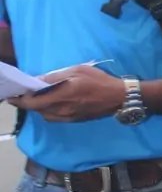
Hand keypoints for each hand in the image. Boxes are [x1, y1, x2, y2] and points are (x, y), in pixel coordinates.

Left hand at [11, 66, 125, 122]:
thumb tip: (37, 80)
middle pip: (37, 110)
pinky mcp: (74, 120)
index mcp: (61, 97)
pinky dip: (48, 110)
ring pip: (45, 115)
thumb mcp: (77, 71)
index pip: (32, 102)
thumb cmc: (99, 80)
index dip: (19, 100)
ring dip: (39, 107)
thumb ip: (55, 77)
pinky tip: (52, 102)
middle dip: (28, 102)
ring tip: (38, 97)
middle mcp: (61, 111)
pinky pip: (54, 117)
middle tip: (24, 93)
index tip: (12, 95)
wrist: (119, 98)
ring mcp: (68, 117)